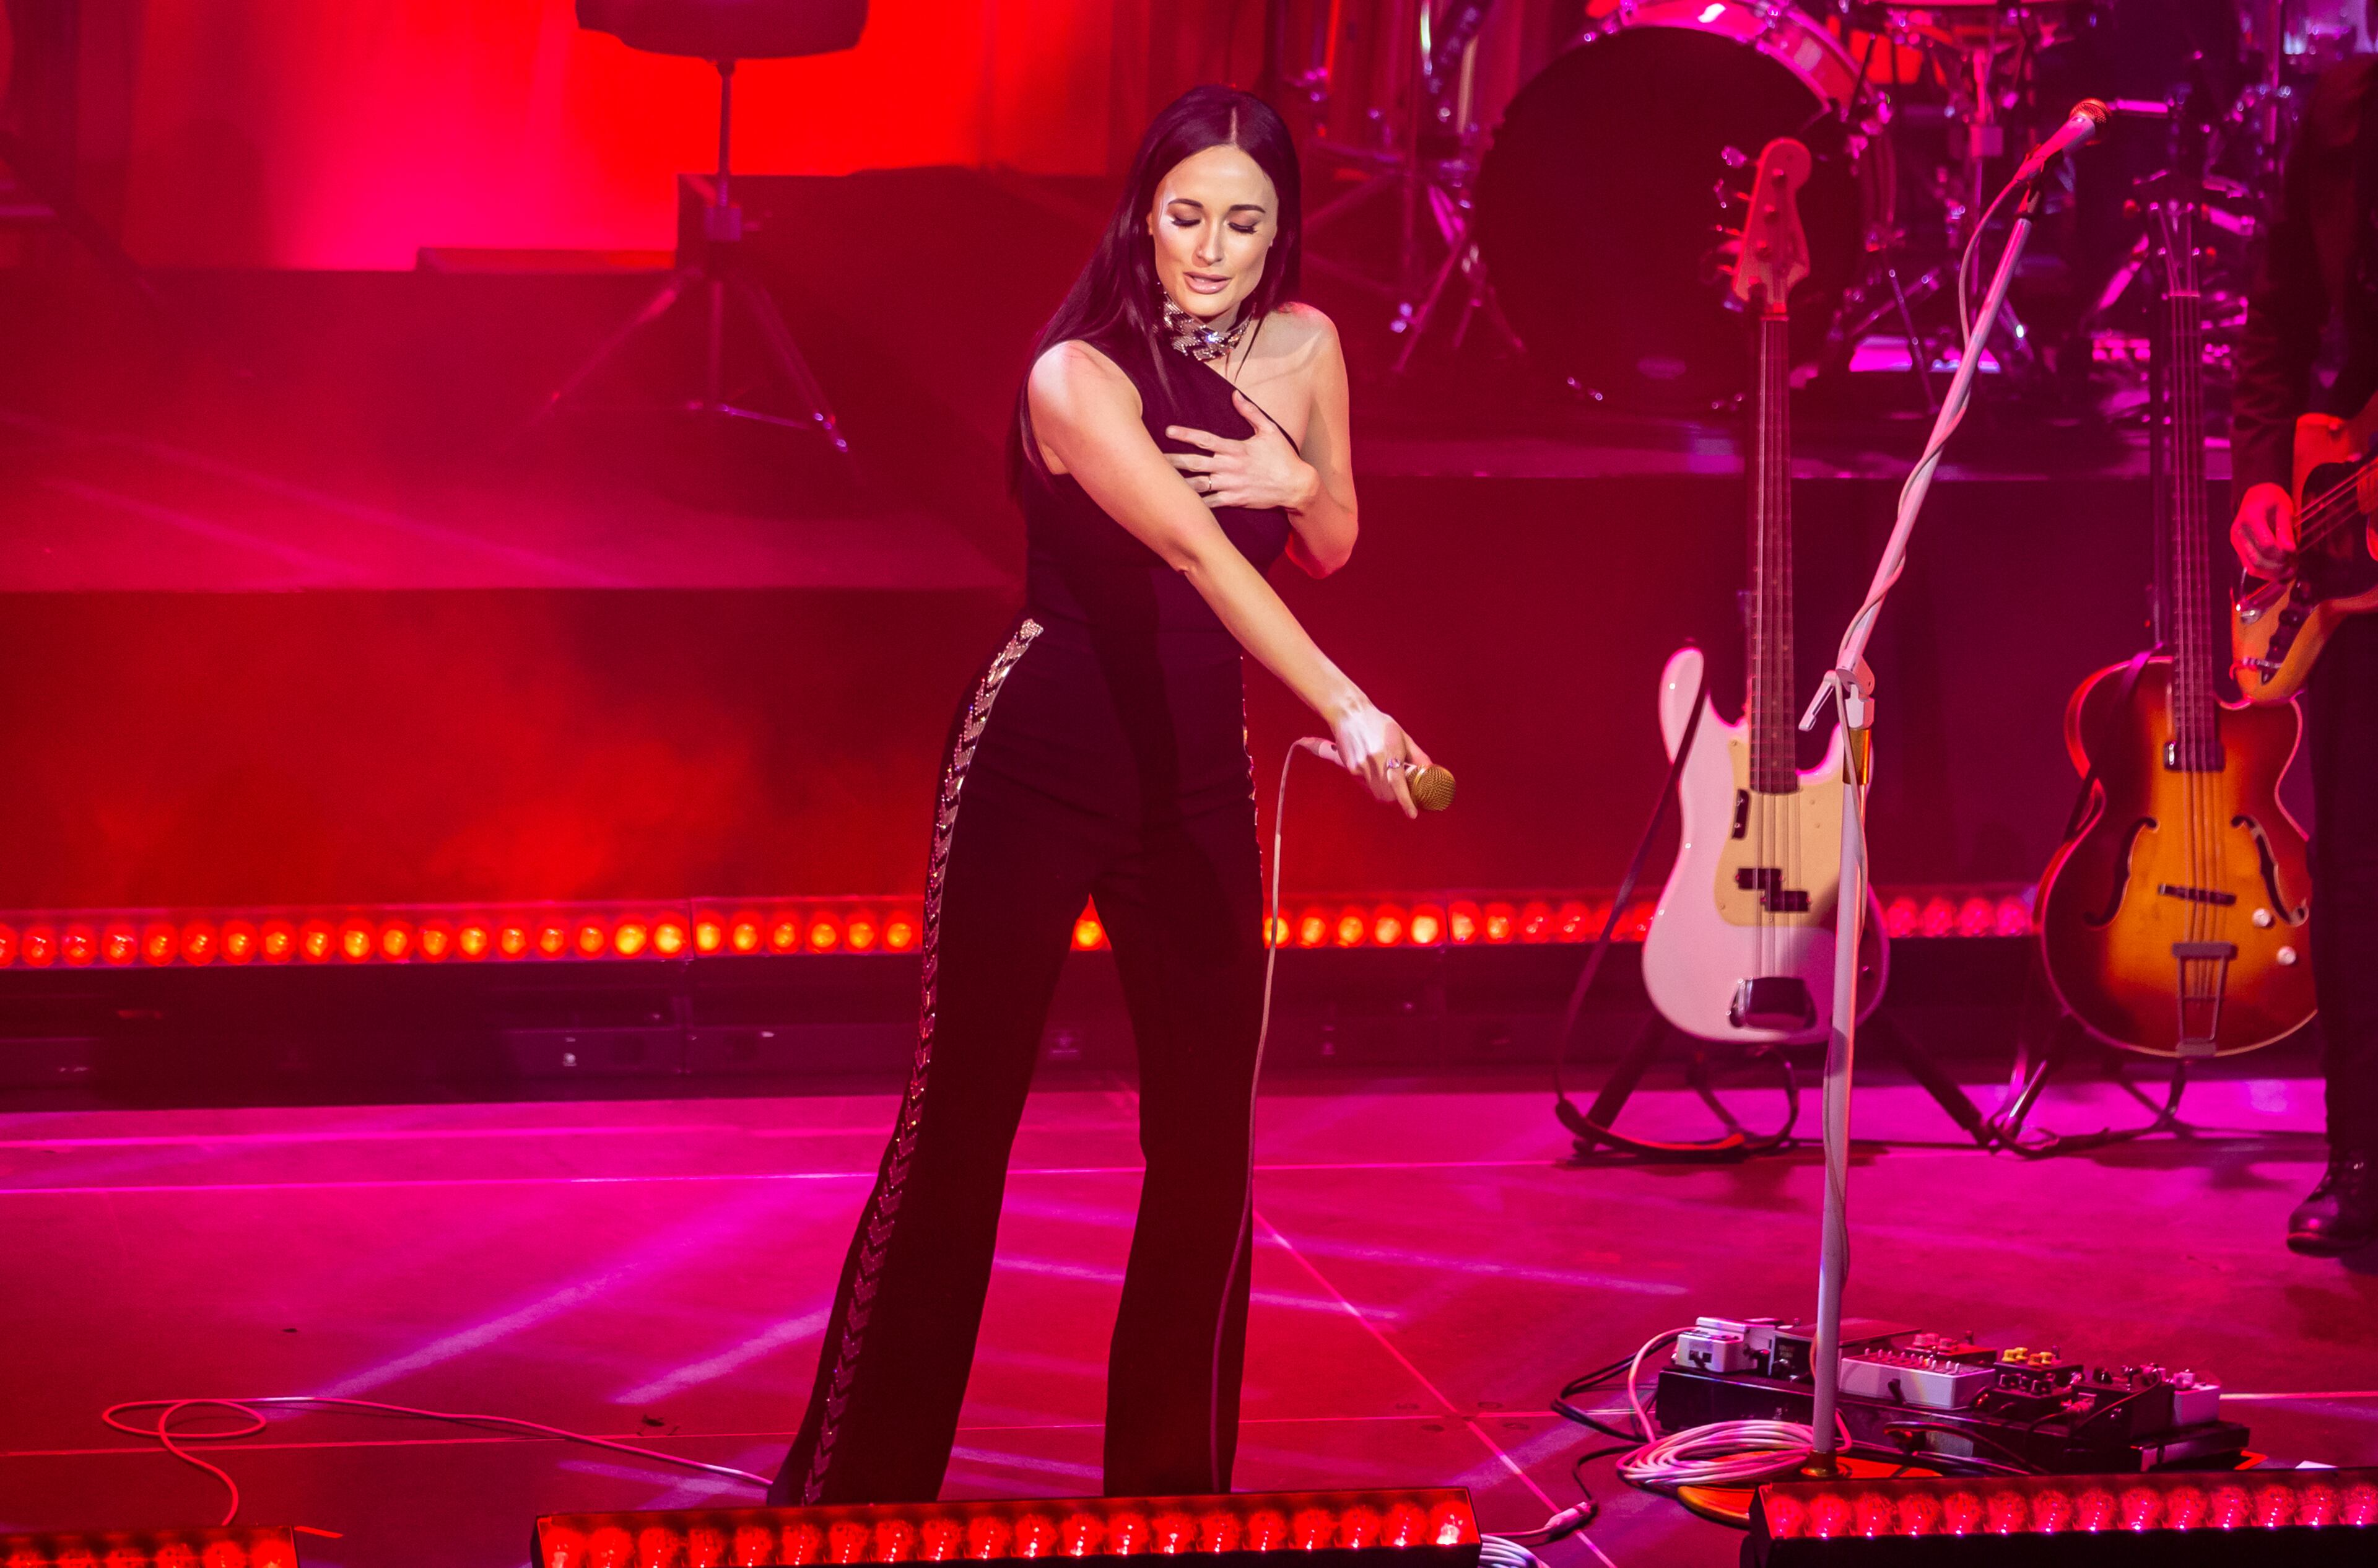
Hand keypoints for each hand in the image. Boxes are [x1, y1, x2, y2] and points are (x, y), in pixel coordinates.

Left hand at [1166, 391, 1319, 511]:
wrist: (1296, 486)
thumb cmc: (1283, 457)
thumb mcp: (1269, 430)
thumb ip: (1250, 412)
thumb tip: (1235, 395)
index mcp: (1235, 449)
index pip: (1205, 440)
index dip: (1185, 434)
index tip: (1168, 430)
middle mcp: (1230, 467)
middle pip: (1194, 463)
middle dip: (1173, 461)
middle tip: (1152, 460)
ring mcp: (1231, 485)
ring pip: (1198, 485)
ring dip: (1178, 483)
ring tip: (1159, 482)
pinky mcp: (1235, 500)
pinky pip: (1210, 503)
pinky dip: (1195, 504)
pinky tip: (1180, 504)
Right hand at [1330, 700, 1433, 819]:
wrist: (1349, 714)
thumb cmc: (1378, 723)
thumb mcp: (1401, 735)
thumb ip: (1416, 755)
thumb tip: (1431, 771)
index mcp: (1389, 751)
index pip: (1397, 782)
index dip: (1406, 800)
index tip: (1412, 814)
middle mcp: (1373, 760)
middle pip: (1386, 794)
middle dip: (1397, 798)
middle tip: (1404, 792)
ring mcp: (1360, 766)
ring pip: (1376, 793)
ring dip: (1386, 792)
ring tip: (1388, 777)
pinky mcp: (1351, 768)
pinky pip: (1365, 785)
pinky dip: (1374, 784)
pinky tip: (1374, 769)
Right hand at [2231, 482, 2297, 578]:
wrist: (2255, 495)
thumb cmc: (2272, 499)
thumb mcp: (2284, 508)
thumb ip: (2286, 529)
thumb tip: (2290, 550)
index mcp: (2251, 517)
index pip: (2266, 544)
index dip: (2282, 553)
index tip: (2295, 552)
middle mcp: (2239, 531)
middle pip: (2258, 559)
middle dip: (2278, 567)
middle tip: (2294, 568)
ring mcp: (2236, 541)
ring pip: (2252, 567)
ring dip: (2271, 574)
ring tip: (2288, 572)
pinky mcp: (2238, 548)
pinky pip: (2250, 567)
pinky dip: (2265, 573)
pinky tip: (2278, 572)